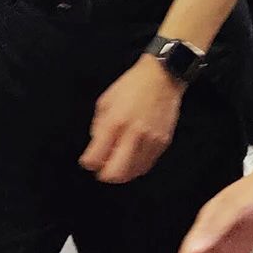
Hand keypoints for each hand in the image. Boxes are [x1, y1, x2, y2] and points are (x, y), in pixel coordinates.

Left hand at [80, 56, 182, 183]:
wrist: (162, 77)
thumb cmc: (131, 86)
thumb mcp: (105, 101)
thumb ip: (98, 127)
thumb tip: (96, 149)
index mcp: (114, 123)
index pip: (95, 158)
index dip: (89, 162)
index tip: (89, 159)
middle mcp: (133, 135)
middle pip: (115, 174)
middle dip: (105, 174)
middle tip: (103, 168)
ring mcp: (150, 141)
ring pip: (132, 173)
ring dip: (122, 172)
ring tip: (118, 162)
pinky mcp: (163, 143)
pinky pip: (147, 166)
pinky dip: (136, 167)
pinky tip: (132, 158)